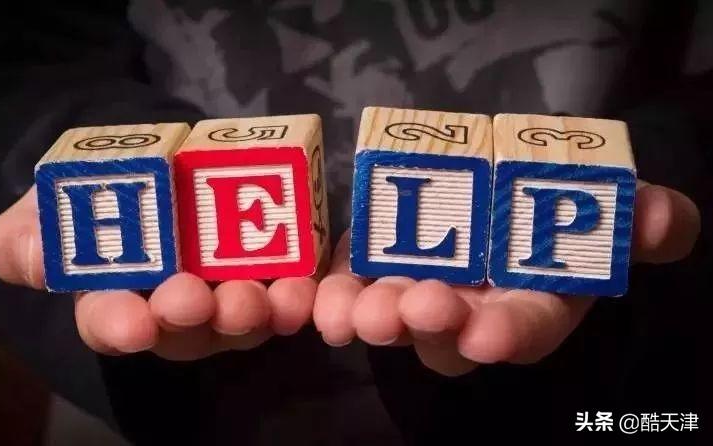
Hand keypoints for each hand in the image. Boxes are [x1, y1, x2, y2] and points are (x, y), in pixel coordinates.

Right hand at [0, 187, 316, 359]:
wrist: (149, 160)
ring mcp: (225, 295)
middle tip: (194, 300)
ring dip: (251, 310)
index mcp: (116, 300)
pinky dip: (294, 292)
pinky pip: (285, 291)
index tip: (132, 324)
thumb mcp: (46, 206)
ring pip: (241, 318)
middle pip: (185, 329)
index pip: (112, 324)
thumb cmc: (90, 191)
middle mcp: (174, 311)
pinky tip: (301, 285)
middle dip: (191, 315)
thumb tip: (32, 255)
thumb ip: (27, 238)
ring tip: (257, 296)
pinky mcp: (271, 272)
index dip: (120, 326)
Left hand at [313, 182, 699, 375]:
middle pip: (444, 334)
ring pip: (388, 317)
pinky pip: (343, 287)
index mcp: (526, 303)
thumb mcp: (610, 210)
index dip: (508, 333)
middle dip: (428, 324)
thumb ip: (641, 220)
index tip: (489, 335)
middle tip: (412, 309)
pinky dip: (324, 294)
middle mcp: (468, 311)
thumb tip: (663, 219)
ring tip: (349, 312)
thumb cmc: (561, 205)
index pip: (522, 329)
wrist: (500, 185)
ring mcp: (413, 292)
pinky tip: (305, 297)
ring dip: (365, 316)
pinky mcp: (368, 267)